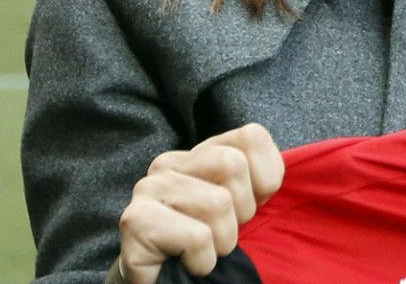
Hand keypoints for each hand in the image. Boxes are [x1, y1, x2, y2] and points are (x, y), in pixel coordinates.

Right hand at [108, 123, 284, 283]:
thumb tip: (270, 179)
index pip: (251, 136)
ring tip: (202, 250)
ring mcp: (148, 188)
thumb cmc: (209, 243)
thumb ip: (260, 180)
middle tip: (221, 232)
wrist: (166, 283)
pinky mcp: (135, 220)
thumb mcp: (244, 205)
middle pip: (233, 164)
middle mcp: (169, 162)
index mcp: (199, 152)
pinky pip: (197, 237)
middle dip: (242, 210)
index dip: (265, 180)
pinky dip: (203, 260)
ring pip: (218, 202)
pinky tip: (186, 262)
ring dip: (222, 241)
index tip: (246, 207)